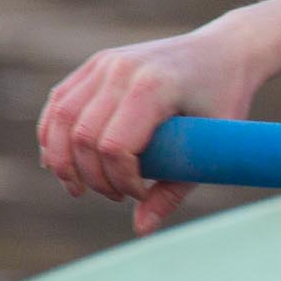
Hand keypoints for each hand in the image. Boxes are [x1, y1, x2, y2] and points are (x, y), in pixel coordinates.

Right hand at [38, 23, 265, 234]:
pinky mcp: (97, 64)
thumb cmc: (226, 99)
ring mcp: (106, 63)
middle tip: (116, 195)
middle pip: (82, 136)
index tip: (140, 193)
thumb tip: (141, 230)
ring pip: (60, 119)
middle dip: (92, 177)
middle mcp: (123, 69)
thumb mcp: (213, 145)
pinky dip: (53, 135)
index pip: (115, 145)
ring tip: (80, 187)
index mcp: (155, 86)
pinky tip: (62, 161)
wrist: (227, 50)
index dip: (120, 179)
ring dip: (62, 160)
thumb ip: (175, 189)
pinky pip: (60, 102)